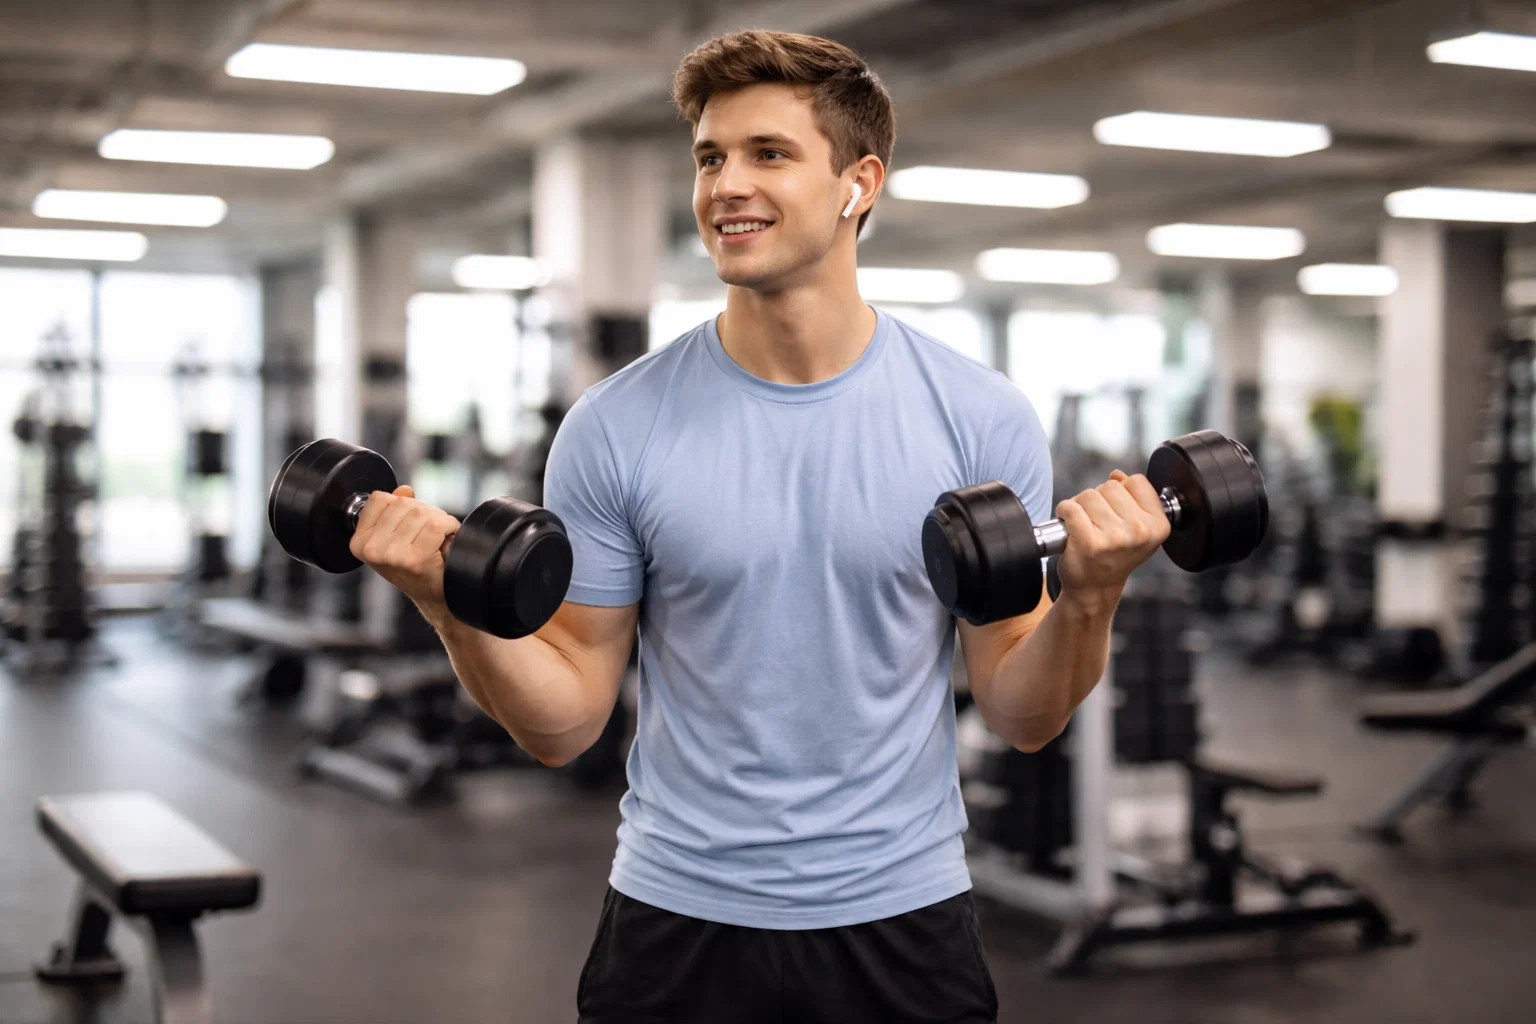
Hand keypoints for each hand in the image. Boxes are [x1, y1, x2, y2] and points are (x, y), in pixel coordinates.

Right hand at [348, 485, 460, 614]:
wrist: (434, 597)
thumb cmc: (414, 567)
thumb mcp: (394, 538)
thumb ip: (394, 511)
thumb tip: (404, 490)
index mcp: (359, 542)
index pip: (380, 499)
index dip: (402, 504)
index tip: (410, 522)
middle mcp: (372, 549)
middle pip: (404, 504)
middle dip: (423, 512)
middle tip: (429, 532)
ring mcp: (392, 555)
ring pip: (421, 512)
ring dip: (438, 519)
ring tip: (437, 537)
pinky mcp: (415, 559)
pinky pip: (437, 524)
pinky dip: (449, 526)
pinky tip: (446, 539)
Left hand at [1053, 470, 1170, 611]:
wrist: (1094, 588)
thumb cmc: (1113, 555)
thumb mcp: (1136, 527)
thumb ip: (1132, 497)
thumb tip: (1118, 475)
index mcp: (1159, 525)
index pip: (1136, 481)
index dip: (1122, 493)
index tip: (1118, 514)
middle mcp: (1140, 531)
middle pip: (1110, 485)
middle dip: (1099, 500)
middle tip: (1098, 524)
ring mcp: (1115, 538)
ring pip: (1088, 494)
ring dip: (1080, 507)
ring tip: (1085, 527)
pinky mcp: (1089, 542)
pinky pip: (1070, 507)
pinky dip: (1064, 513)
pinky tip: (1070, 528)